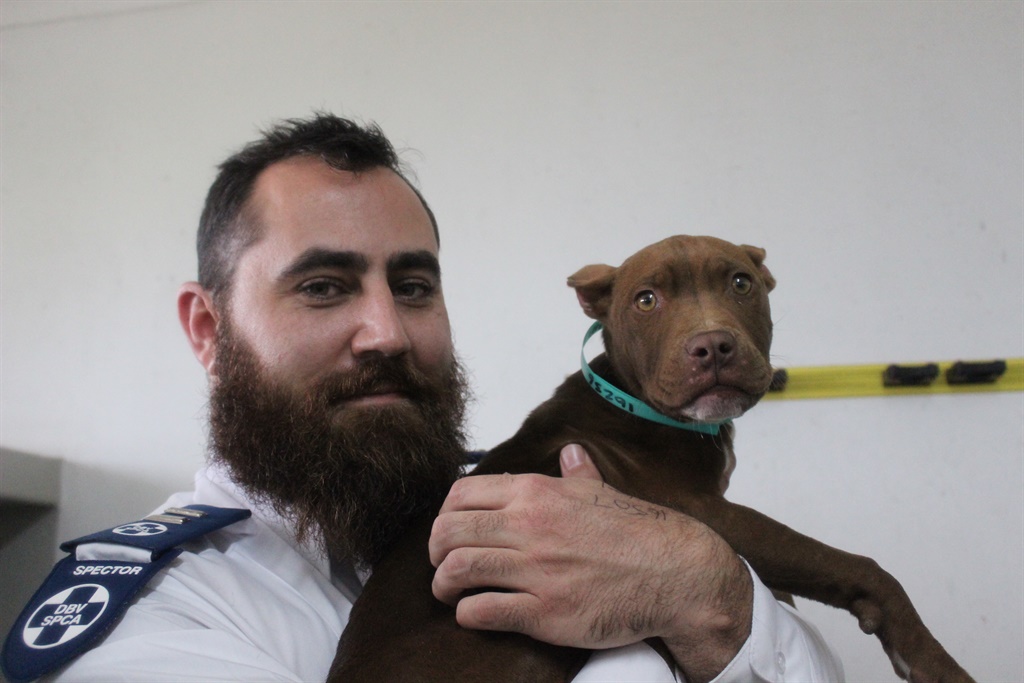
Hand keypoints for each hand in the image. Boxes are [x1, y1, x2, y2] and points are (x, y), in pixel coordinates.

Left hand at [429, 444, 752, 682]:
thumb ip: (576, 473)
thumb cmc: (637, 532)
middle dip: (435, 550)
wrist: (675, 573)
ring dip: (442, 583)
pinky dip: (466, 613)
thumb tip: (571, 452)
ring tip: (448, 590)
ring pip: (457, 570)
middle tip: (440, 562)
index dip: (444, 514)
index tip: (448, 530)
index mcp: (537, 493)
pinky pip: (482, 610)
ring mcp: (536, 570)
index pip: (461, 494)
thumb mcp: (601, 492)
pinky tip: (473, 613)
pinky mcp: (544, 612)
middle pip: (449, 532)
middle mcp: (530, 526)